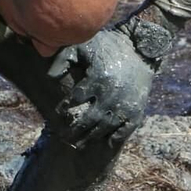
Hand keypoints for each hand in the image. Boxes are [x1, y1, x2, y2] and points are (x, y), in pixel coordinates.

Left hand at [46, 28, 154, 147]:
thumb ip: (64, 59)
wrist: (140, 51)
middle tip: (64, 138)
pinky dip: (115, 138)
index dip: (64, 107)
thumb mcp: (84, 46)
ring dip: (90, 138)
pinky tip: (106, 142)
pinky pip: (125, 130)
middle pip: (88, 120)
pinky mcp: (137, 110)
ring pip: (104, 128)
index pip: (75, 99)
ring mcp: (125, 105)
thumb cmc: (108, 48)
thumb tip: (50, 77)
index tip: (58, 112)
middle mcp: (111, 96)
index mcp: (98, 79)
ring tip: (79, 144)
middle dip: (74, 131)